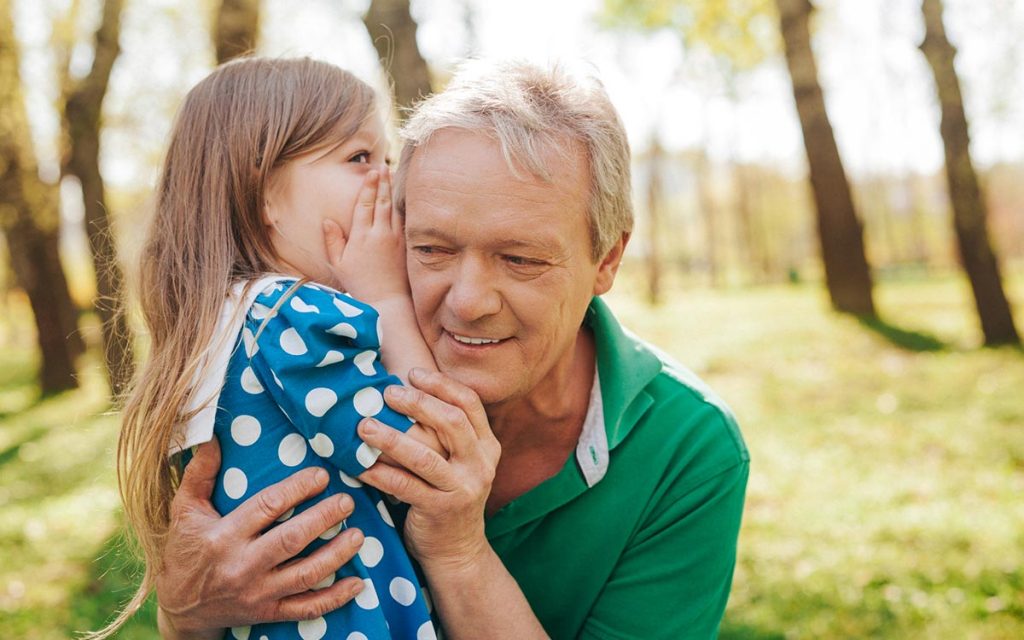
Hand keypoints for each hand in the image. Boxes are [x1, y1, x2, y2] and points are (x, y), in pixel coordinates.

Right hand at [156, 438, 364, 638]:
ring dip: (336, 555)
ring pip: (305, 575)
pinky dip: (334, 598)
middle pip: (291, 540)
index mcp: (223, 536)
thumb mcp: (184, 511)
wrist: (179, 609)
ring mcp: (257, 593)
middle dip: (323, 518)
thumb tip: (212, 436)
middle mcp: (242, 566)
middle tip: (347, 501)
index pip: (267, 507)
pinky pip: (306, 608)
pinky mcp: (268, 613)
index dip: (297, 489)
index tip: (322, 476)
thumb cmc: (185, 551)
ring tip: (359, 535)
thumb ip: (199, 474)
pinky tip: (357, 583)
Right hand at [323, 165, 408, 304]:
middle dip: (382, 182)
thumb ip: (333, 241)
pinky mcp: (405, 245)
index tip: (372, 171)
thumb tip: (328, 220)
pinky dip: (401, 208)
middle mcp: (380, 234)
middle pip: (382, 201)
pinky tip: (400, 201)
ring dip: (392, 192)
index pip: (365, 204)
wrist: (386, 300)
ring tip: (391, 177)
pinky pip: (404, 221)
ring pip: (394, 209)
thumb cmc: (359, 284)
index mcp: (362, 236)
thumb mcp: (339, 264)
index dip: (368, 186)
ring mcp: (395, 239)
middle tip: (382, 166)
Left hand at [356, 368, 500, 571]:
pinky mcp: (441, 510)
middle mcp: (480, 464)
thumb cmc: (447, 495)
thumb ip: (444, 432)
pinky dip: (380, 474)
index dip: (441, 385)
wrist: (457, 549)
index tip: (412, 373)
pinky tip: (360, 465)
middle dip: (417, 403)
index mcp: (486, 445)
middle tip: (386, 393)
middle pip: (451, 422)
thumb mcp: (458, 461)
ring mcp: (463, 488)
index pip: (469, 403)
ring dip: (391, 438)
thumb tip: (403, 388)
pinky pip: (405, 487)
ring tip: (364, 426)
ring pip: (425, 457)